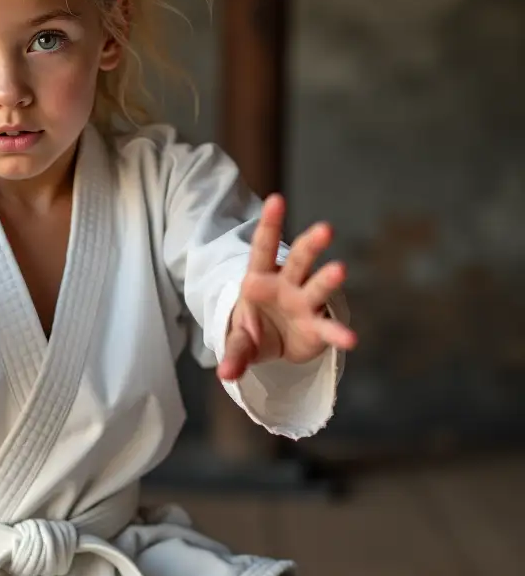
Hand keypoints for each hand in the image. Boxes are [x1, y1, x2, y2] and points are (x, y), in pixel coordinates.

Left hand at [217, 193, 356, 381]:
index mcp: (259, 277)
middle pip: (298, 260)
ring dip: (327, 279)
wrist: (274, 344)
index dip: (270, 224)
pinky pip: (327, 328)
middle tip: (325, 229)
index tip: (276, 200)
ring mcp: (304, 303)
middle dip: (310, 245)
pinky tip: (349, 340)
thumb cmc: (254, 328)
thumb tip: (225, 375)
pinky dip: (337, 333)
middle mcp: (286, 284)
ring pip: (317, 286)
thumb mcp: (239, 338)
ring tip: (339, 270)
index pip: (263, 247)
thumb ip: (234, 352)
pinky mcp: (317, 326)